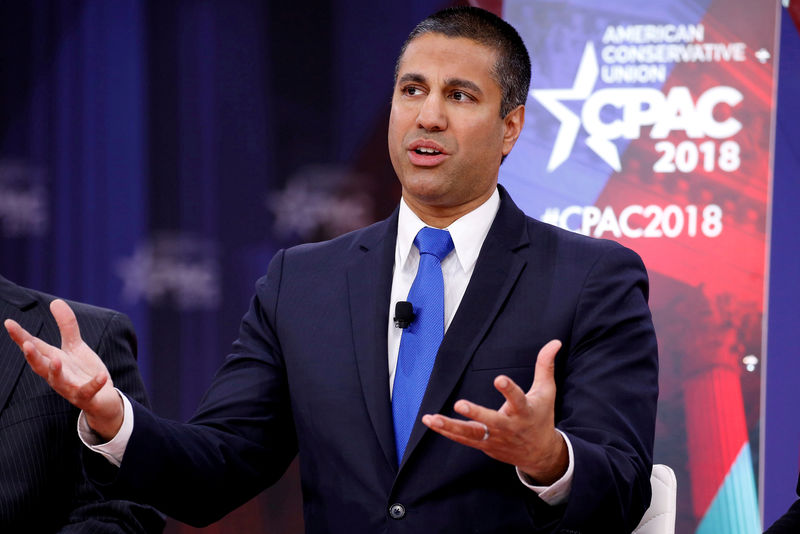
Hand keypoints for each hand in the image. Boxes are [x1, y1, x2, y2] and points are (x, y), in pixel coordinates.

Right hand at [4, 299, 123, 439]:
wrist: (102, 400)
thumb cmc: (83, 372)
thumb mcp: (75, 347)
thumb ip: (67, 326)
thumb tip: (55, 301)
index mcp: (53, 360)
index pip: (35, 347)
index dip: (21, 336)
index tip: (9, 323)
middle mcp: (57, 375)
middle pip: (41, 366)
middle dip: (33, 356)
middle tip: (26, 345)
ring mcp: (70, 387)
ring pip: (59, 381)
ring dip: (56, 372)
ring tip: (56, 360)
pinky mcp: (87, 397)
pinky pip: (89, 391)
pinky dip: (94, 384)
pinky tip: (101, 375)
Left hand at [422, 339, 567, 484]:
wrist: (540, 454)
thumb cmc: (541, 418)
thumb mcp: (546, 392)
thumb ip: (545, 366)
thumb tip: (555, 342)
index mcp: (525, 412)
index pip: (517, 399)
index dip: (509, 390)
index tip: (499, 379)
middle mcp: (508, 427)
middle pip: (491, 421)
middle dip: (476, 413)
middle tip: (460, 404)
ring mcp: (494, 438)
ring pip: (471, 434)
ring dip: (450, 426)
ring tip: (432, 418)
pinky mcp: (484, 445)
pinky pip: (463, 439)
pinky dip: (447, 431)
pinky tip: (430, 422)